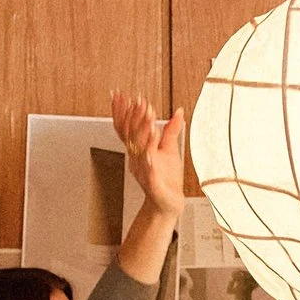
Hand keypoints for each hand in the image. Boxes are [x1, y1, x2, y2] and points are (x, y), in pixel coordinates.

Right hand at [111, 90, 187, 226]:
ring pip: (140, 150)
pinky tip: (150, 152)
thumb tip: (178, 112)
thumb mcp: (170, 149)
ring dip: (143, 133)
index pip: (126, 127)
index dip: (122, 111)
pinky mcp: (153, 184)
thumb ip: (172, 130)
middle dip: (134, 116)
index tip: (121, 95)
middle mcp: (137, 159)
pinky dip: (148, 160)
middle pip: (131, 135)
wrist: (167, 204)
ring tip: (147, 117)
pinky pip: (149, 171)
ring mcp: (144, 170)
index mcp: (139, 150)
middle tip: (139, 101)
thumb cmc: (166, 179)